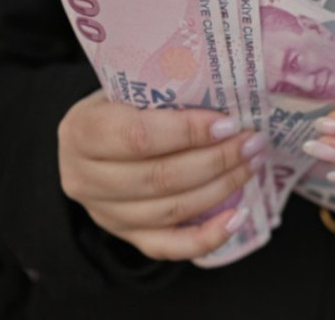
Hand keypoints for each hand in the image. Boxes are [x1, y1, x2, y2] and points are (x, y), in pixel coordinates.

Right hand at [57, 90, 266, 260]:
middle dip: (216, 160)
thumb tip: (226, 102)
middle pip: (159, 178)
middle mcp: (85, 178)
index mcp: (82, 131)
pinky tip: (238, 217)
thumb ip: (164, 95)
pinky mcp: (127, 236)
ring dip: (221, 188)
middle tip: (252, 142)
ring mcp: (105, 213)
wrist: (93, 138)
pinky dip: (208, 237)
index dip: (187, 132)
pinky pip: (169, 246)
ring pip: (170, 210)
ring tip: (252, 164)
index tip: (228, 123)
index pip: (137, 136)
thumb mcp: (128, 87)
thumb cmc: (121, 104)